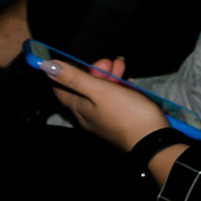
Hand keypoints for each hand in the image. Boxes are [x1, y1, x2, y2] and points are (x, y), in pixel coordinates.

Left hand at [43, 56, 168, 151]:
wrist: (154, 140)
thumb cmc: (127, 113)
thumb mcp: (100, 90)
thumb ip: (74, 78)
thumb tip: (45, 66)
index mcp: (77, 107)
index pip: (59, 86)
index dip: (67, 71)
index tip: (81, 60)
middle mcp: (85, 115)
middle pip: (81, 88)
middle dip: (93, 71)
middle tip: (108, 61)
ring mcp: (101, 120)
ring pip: (97, 94)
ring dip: (107, 78)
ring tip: (121, 66)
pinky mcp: (116, 122)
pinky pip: (110, 102)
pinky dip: (116, 89)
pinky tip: (127, 83)